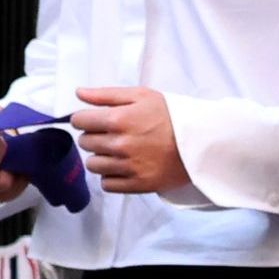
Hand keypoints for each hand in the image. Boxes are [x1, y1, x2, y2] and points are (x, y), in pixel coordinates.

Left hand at [71, 86, 194, 198]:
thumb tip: (78, 93)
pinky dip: (111, 176)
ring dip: (101, 157)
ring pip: (93, 165)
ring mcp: (127, 167)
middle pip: (85, 143)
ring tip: (118, 151)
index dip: (85, 118)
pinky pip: (107, 184)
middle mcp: (119, 145)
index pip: (79, 121)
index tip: (95, 120)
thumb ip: (106, 95)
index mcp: (118, 119)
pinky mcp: (136, 185)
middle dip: (94, 136)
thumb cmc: (171, 116)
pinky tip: (124, 166)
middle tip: (112, 134)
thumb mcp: (141, 95)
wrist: (200, 142)